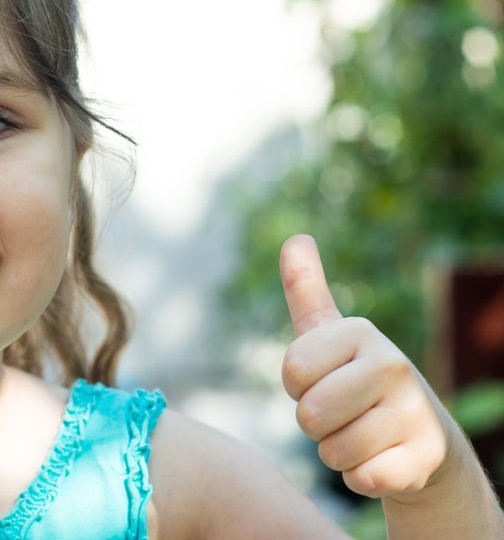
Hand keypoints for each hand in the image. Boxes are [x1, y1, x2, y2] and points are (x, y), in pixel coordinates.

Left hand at [279, 235, 450, 499]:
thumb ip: (307, 289)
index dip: (297, 386)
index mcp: (361, 332)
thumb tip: (295, 238)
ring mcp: (413, 411)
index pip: (292, 370)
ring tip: (359, 435)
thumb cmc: (355, 379)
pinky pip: (362, 478)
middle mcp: (393, 364)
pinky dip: (360, 477)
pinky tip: (379, 461)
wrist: (419, 435)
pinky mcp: (423, 458)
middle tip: (339, 413)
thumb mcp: (329, 334)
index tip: (322, 380)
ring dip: (335, 452)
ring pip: (332, 450)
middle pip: (310, 413)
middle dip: (313, 423)